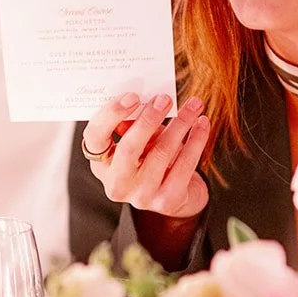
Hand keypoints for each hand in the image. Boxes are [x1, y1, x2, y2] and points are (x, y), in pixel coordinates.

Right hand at [82, 91, 209, 222]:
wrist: (175, 195)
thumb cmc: (152, 159)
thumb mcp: (139, 141)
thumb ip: (135, 124)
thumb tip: (146, 100)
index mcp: (102, 164)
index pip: (95, 137)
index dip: (111, 115)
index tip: (133, 96)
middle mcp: (117, 183)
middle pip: (128, 148)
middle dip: (149, 120)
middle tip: (165, 99)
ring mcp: (141, 196)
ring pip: (161, 153)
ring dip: (180, 124)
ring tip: (193, 105)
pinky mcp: (167, 201)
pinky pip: (185, 164)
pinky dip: (196, 140)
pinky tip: (202, 123)